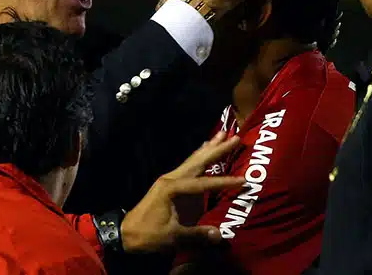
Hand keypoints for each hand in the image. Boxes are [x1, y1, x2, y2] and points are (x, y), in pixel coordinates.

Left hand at [120, 132, 242, 252]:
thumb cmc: (148, 234)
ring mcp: (170, 179)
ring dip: (209, 148)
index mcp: (172, 189)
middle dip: (217, 149)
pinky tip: (204, 148)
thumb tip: (220, 234)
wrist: (127, 233)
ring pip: (193, 160)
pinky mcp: (169, 184)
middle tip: (234, 137)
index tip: (243, 180)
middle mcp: (171, 179)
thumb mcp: (173, 237)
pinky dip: (199, 155)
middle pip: (198, 161)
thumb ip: (197, 235)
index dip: (224, 182)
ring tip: (222, 134)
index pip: (203, 183)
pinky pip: (188, 166)